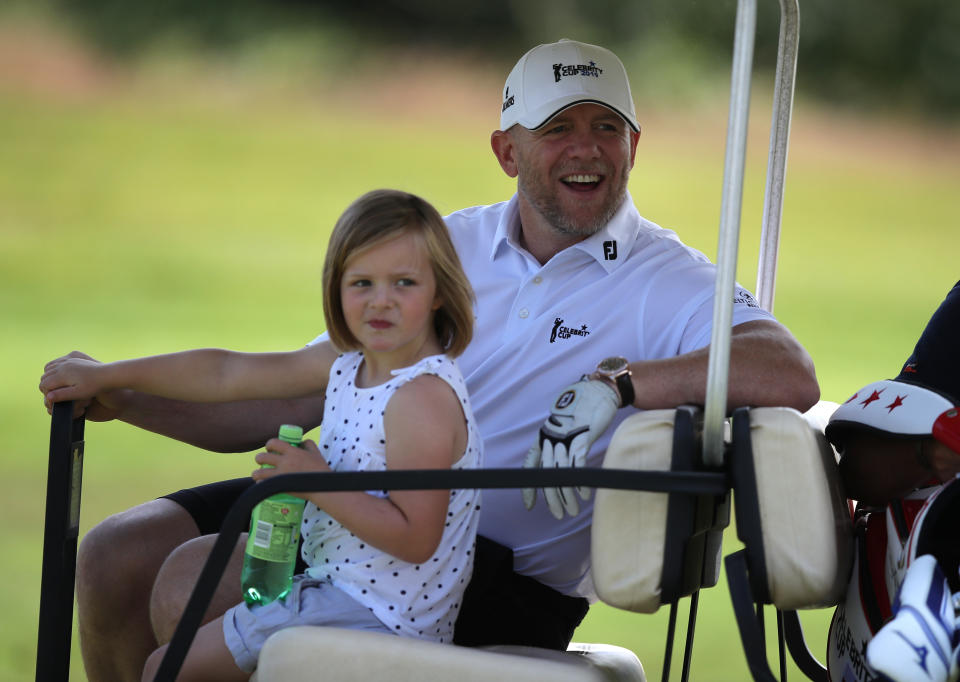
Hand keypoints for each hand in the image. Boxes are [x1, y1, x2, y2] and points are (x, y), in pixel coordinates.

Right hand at [39, 351, 116, 416]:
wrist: (108, 374)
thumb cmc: (94, 386)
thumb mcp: (79, 393)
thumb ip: (63, 395)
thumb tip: (48, 397)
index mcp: (63, 374)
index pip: (44, 384)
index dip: (45, 392)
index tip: (51, 399)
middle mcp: (63, 365)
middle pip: (45, 376)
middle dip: (46, 385)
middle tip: (52, 394)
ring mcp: (68, 360)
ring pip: (48, 368)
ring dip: (49, 377)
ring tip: (55, 386)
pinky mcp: (73, 358)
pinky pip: (56, 362)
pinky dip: (54, 369)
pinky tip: (60, 377)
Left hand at [252, 438, 330, 496]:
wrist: (322, 487)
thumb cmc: (320, 469)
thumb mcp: (316, 452)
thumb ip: (307, 443)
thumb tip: (299, 442)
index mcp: (292, 452)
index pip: (273, 443)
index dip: (269, 444)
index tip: (270, 448)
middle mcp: (284, 462)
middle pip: (262, 457)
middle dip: (259, 458)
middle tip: (262, 461)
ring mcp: (281, 475)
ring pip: (259, 472)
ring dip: (256, 473)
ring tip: (258, 474)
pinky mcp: (280, 486)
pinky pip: (263, 484)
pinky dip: (260, 483)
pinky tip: (262, 483)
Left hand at [522, 378, 619, 518]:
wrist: (598, 391)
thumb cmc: (583, 410)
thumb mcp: (565, 428)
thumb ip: (560, 444)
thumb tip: (560, 464)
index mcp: (544, 436)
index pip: (531, 466)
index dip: (529, 487)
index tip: (529, 506)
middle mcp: (551, 438)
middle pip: (547, 475)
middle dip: (551, 498)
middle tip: (558, 515)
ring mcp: (566, 438)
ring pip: (562, 473)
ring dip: (567, 495)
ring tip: (572, 511)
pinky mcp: (581, 437)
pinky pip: (577, 465)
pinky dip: (580, 482)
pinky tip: (583, 495)